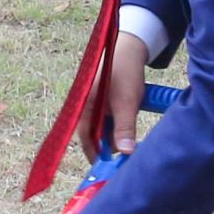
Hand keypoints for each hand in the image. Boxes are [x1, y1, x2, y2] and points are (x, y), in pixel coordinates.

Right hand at [85, 31, 151, 158]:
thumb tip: (125, 153)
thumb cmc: (125, 72)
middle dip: (106, 147)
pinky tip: (127, 128)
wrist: (129, 45)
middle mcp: (84, 106)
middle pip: (93, 135)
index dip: (96, 155)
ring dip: (113, 136)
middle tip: (122, 158)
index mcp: (84, 107)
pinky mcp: (102, 99)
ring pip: (101, 127)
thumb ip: (125, 128)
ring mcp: (93, 102)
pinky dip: (115, 126)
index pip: (85, 139)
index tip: (107, 168)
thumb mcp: (127, 102)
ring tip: (127, 145)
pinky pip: (106, 118)